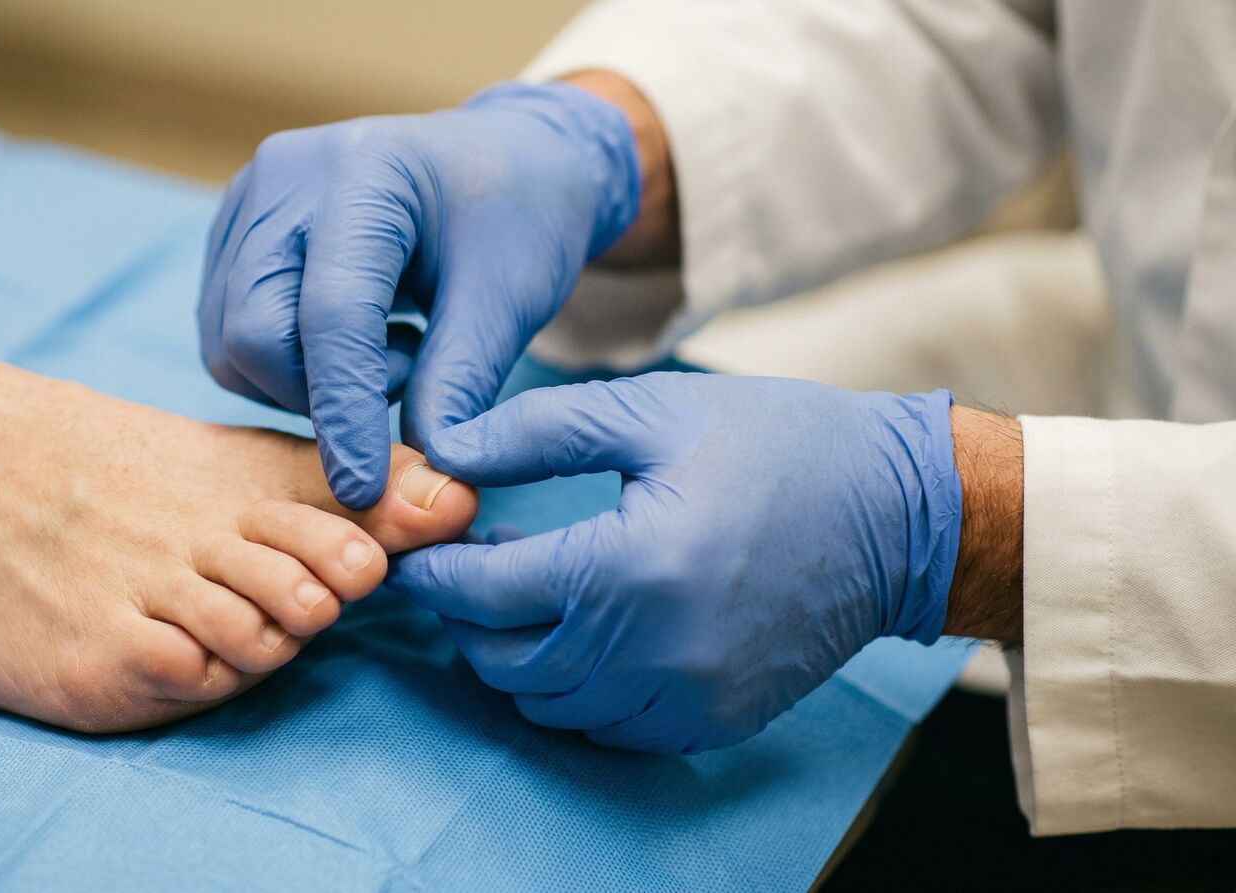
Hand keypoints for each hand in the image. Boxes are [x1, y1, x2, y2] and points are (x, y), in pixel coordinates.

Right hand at [199, 82, 640, 507]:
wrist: (504, 161)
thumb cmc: (517, 219)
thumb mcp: (508, 301)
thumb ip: (458, 385)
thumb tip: (418, 469)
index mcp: (364, 172)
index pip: (331, 314)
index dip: (345, 412)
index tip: (366, 489)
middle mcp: (284, 176)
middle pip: (255, 333)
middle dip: (320, 396)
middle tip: (410, 375)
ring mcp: (247, 202)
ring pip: (230, 344)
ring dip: (304, 384)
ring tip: (391, 349)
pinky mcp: (232, 233)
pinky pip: (228, 334)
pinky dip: (287, 365)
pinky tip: (356, 337)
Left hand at [389, 373, 962, 752]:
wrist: (902, 517)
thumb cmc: (780, 445)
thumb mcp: (653, 412)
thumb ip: (537, 431)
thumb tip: (447, 449)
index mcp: (631, 567)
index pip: (486, 594)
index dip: (436, 572)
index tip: (416, 549)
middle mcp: (653, 652)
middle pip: (505, 662)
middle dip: (466, 617)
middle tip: (466, 567)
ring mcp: (686, 698)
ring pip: (549, 704)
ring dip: (515, 656)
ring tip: (524, 593)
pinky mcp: (713, 721)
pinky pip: (606, 727)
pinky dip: (573, 690)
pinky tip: (583, 632)